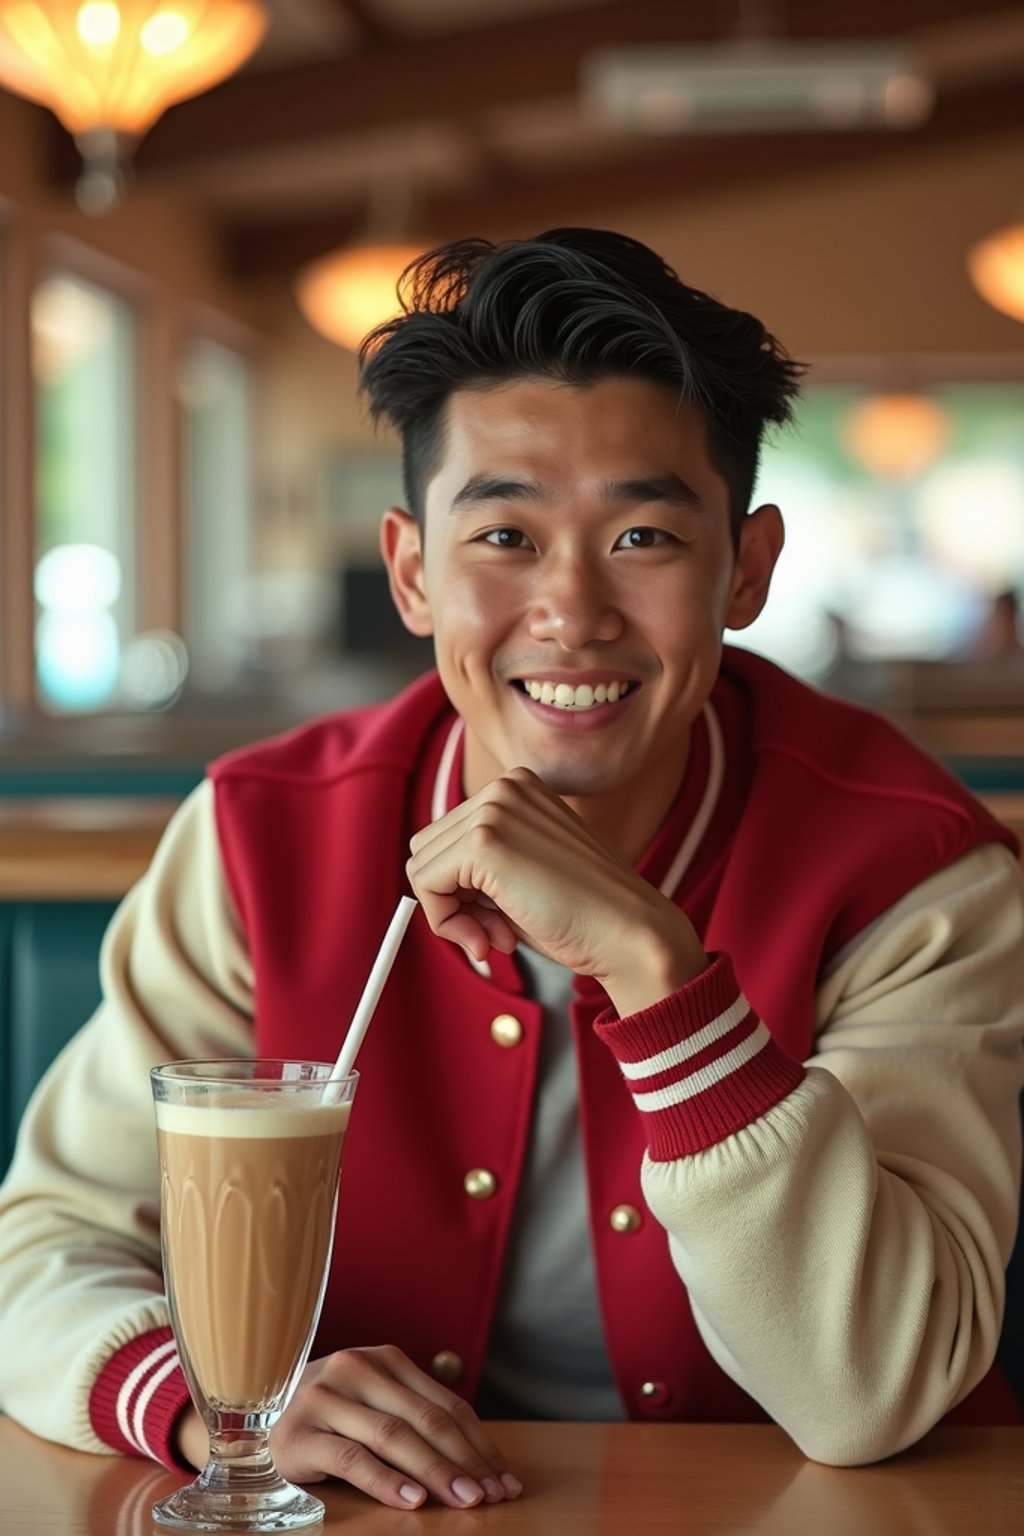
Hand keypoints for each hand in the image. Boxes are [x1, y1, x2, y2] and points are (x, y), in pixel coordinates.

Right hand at [176, 1345, 520, 1509]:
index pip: (446, 1405)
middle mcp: (357, 1368)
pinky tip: (412, 1502)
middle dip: (467, 1462)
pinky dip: (386, 1481)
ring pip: (394, 1437)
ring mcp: (326, 1397)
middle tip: (494, 1495)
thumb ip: (414, 1419)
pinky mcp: (300, 1432)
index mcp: (384, 1359)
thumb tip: (478, 1462)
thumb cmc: (327, 1418)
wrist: (250, 1421)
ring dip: (435, 1473)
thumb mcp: (372, 1406)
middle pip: (426, 1419)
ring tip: (465, 1500)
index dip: (481, 1444)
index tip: (506, 1479)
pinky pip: (351, 1458)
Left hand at [407, 766, 707, 1014]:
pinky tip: (492, 939)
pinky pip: (424, 885)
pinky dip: (445, 923)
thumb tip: (424, 881)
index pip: (450, 835)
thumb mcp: (524, 874)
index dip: (462, 887)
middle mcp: (505, 787)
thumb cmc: (584, 913)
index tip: (499, 921)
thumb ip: (478, 869)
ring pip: (421, 866)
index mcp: (519, 787)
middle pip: (429, 846)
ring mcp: (493, 811)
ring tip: (500, 937)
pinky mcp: (483, 843)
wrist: (628, 932)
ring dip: (452, 915)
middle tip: (495, 934)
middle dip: (453, 899)